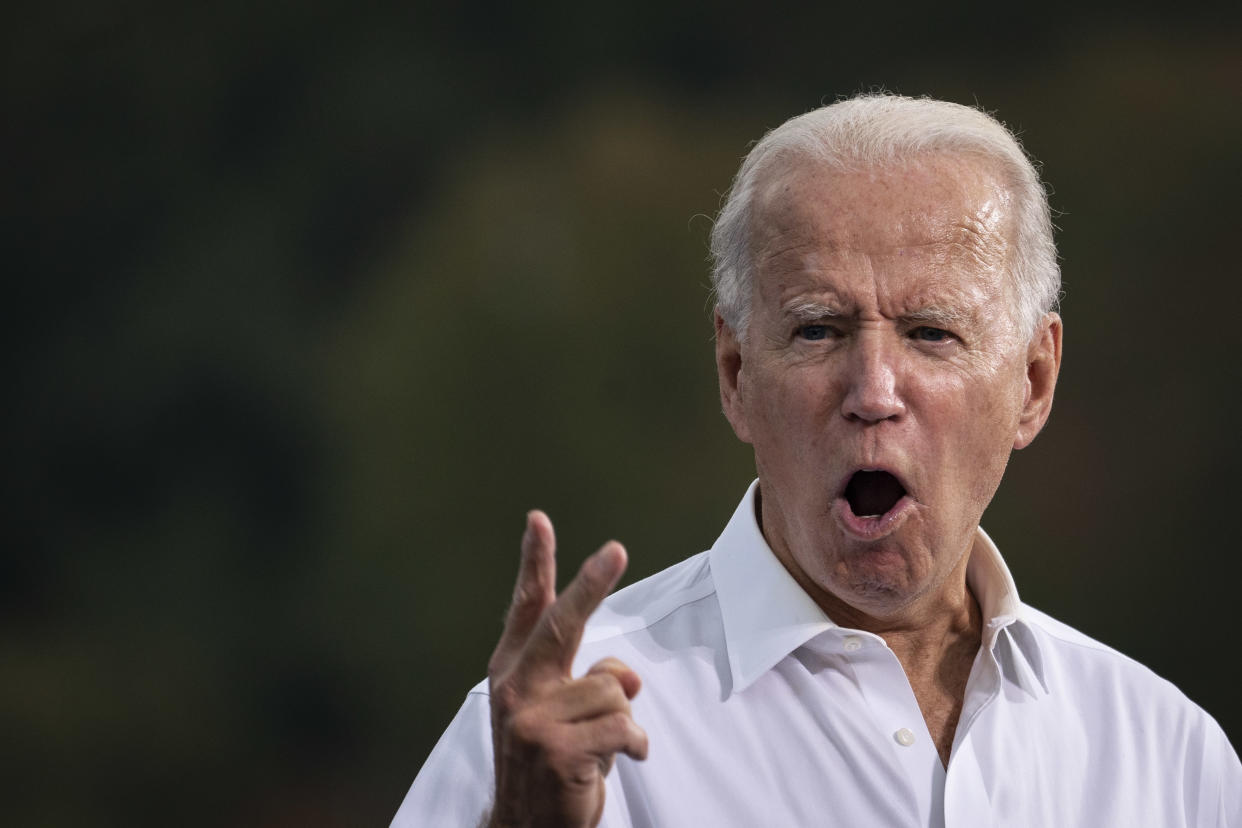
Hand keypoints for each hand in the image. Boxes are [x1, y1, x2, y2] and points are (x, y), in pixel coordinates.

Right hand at [486, 511, 647, 827]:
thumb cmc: (550, 763)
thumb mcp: (565, 716)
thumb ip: (592, 682)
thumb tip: (630, 678)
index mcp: (512, 672)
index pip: (526, 608)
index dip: (534, 562)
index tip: (539, 520)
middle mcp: (515, 689)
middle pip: (562, 624)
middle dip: (591, 584)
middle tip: (616, 550)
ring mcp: (531, 720)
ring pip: (613, 688)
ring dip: (621, 721)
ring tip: (598, 747)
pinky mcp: (556, 750)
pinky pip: (624, 726)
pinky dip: (634, 746)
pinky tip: (614, 762)